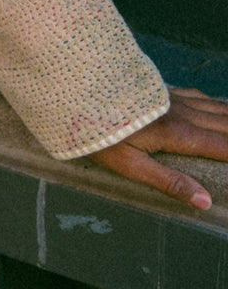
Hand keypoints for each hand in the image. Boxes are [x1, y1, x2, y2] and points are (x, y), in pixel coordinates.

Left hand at [89, 88, 227, 208]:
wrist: (75, 86)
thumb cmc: (97, 130)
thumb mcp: (128, 163)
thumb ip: (168, 181)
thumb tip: (205, 201)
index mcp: (177, 134)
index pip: (224, 147)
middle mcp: (180, 112)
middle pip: (225, 124)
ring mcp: (170, 98)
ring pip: (215, 107)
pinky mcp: (159, 88)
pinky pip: (198, 96)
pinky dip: (216, 102)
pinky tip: (217, 104)